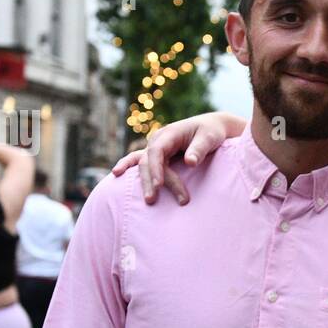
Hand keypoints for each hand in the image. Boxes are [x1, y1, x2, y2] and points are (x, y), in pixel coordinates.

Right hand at [110, 111, 245, 204]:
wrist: (211, 127)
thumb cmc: (211, 132)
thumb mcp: (209, 138)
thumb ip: (199, 149)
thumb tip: (190, 162)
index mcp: (169, 134)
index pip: (157, 152)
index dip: (156, 168)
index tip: (159, 185)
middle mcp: (158, 140)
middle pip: (148, 161)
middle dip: (150, 181)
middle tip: (152, 200)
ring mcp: (155, 147)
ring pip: (144, 165)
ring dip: (145, 182)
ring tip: (149, 200)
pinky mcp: (157, 154)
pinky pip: (139, 160)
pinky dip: (128, 166)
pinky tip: (116, 174)